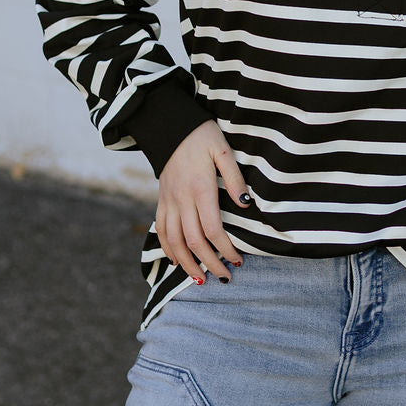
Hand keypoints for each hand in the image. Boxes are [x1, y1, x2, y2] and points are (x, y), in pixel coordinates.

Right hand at [155, 119, 249, 282]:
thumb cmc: (201, 136)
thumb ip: (235, 177)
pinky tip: (177, 262)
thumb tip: (245, 204)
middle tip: (225, 277)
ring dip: (188, 264)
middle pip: (194, 241)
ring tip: (201, 279)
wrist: (169, 125)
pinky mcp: (161, 201)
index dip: (225, 249)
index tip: (238, 260)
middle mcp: (182, 199)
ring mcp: (168, 201)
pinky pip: (161, 230)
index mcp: (200, 188)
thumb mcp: (223, 150)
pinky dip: (168, 249)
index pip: (213, 229)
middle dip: (210, 263)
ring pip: (175, 241)